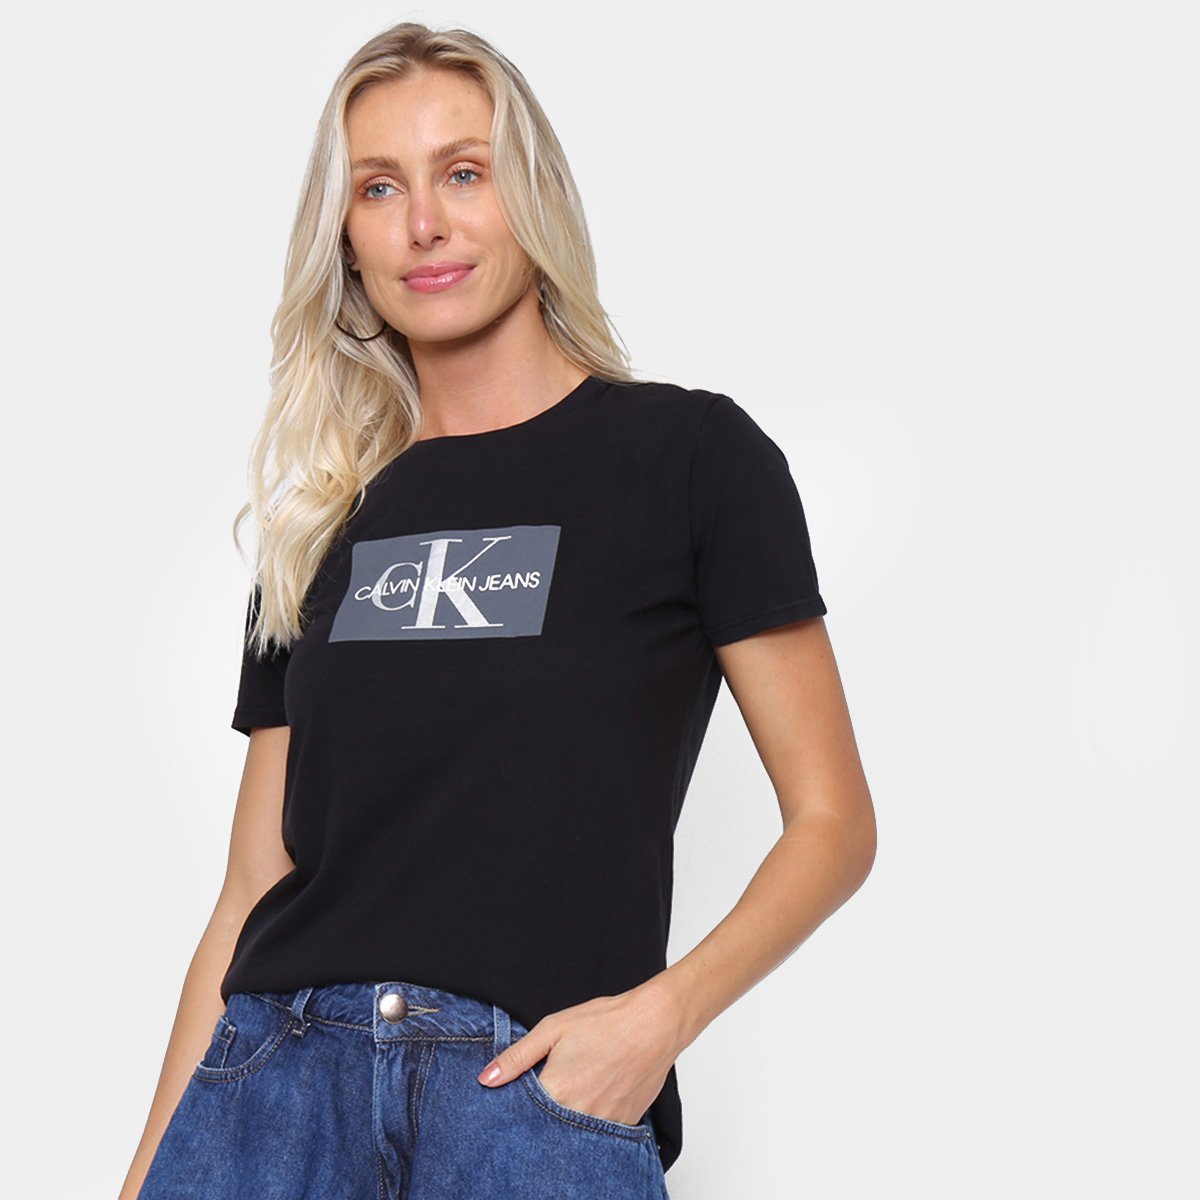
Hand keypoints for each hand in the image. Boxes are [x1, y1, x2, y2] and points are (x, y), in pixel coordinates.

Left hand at [476, 984, 682, 1126]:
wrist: (655, 1023)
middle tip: (553, 1087)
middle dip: (541, 1116)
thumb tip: (486, 1079)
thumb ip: (517, 1056)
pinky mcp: (624, 1125)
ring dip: (567, 1119)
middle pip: (546, 1128)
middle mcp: (578, 1114)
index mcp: (556, 1090)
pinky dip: (591, 1121)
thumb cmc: (606, 1021)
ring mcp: (603, 1124)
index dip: (517, 1105)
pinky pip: (599, 1134)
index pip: (521, 1114)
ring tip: (576, 1089)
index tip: (518, 1095)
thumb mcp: (554, 1029)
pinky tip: (595, 1095)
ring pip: (573, 1134)